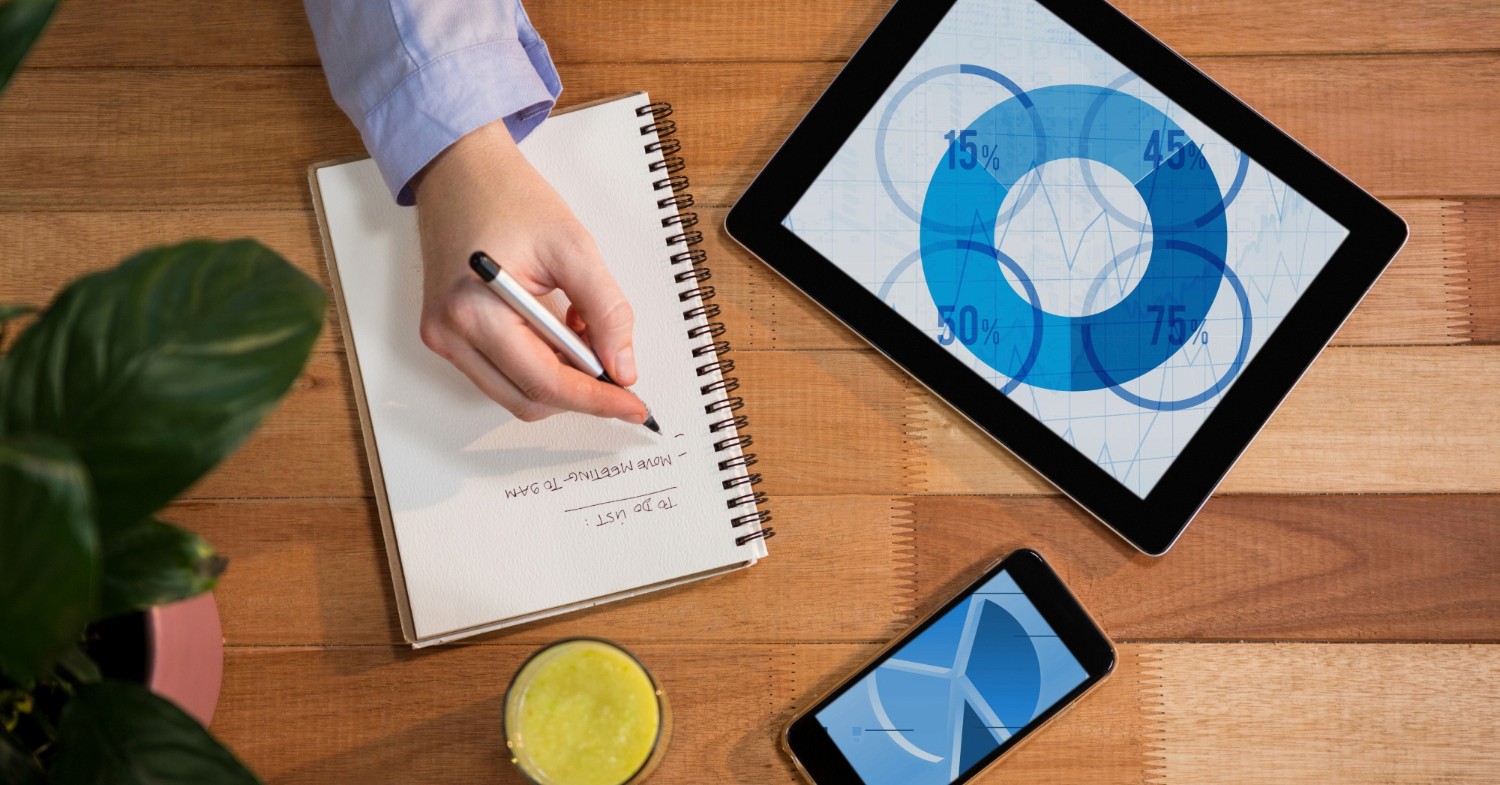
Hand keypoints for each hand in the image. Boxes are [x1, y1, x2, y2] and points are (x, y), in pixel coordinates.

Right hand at [411, 120, 645, 423]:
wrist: (460, 170)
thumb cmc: (507, 197)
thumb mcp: (574, 247)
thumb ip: (606, 311)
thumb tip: (622, 367)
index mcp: (475, 311)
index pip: (545, 383)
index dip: (596, 400)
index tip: (633, 406)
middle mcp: (450, 333)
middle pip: (528, 400)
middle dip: (579, 392)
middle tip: (617, 371)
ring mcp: (443, 337)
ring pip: (514, 393)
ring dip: (558, 379)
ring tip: (581, 333)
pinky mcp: (446, 334)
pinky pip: (500, 374)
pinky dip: (537, 365)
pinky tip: (556, 331)